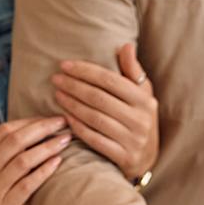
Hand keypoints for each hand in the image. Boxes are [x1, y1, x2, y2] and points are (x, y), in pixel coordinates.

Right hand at [0, 117, 68, 204]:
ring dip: (47, 147)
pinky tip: (58, 162)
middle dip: (42, 127)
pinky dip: (43, 171)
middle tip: (63, 121)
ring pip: (23, 160)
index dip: (27, 122)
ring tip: (65, 140)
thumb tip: (18, 148)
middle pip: (16, 140)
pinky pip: (26, 185)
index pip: (3, 131)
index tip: (46, 118)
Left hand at [51, 43, 158, 178]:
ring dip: (72, 105)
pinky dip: (77, 127)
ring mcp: (132, 140)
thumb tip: (126, 46)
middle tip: (56, 79)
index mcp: (145, 100)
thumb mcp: (143, 94)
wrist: (148, 158)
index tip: (65, 65)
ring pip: (94, 118)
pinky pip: (94, 139)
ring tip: (57, 94)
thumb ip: (133, 71)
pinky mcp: (123, 157)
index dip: (85, 71)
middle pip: (99, 98)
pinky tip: (65, 117)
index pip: (110, 80)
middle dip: (74, 86)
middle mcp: (140, 119)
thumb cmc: (139, 118)